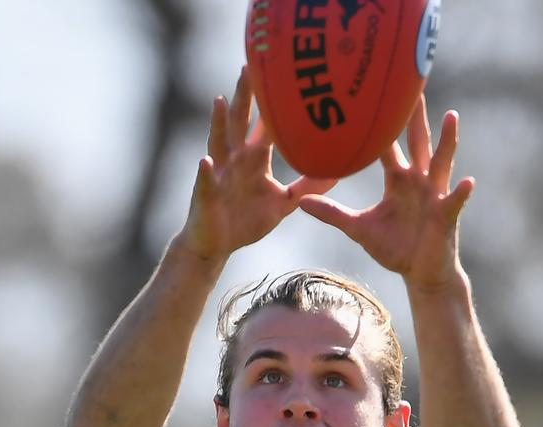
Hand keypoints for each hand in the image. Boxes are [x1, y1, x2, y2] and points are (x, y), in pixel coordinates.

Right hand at [181, 67, 335, 261]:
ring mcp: (218, 172)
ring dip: (218, 122)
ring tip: (221, 100)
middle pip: (240, 121)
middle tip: (251, 65)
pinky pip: (205, 180)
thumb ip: (306, 188)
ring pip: (218, 141)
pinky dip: (205, 170)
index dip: (275, 103)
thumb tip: (337, 175)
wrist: (217, 244)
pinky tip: (206, 160)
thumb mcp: (282, 204)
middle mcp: (234, 159)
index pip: (266, 125)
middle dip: (245, 96)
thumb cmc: (246, 221)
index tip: (287, 76)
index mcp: (253, 158)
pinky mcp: (205, 193)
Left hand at [299, 96, 474, 292]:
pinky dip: (460, 191)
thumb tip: (301, 202)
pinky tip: (466, 180)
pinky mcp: (446, 215)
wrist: (418, 272)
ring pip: (442, 162)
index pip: (387, 145)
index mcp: (398, 179)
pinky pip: (454, 201)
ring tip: (452, 117)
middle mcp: (419, 180)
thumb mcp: (358, 228)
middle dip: (415, 116)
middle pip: (417, 142)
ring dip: (448, 140)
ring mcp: (435, 195)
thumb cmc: (393, 247)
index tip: (372, 94)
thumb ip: (332, 213)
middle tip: (414, 83)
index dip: (380, 123)